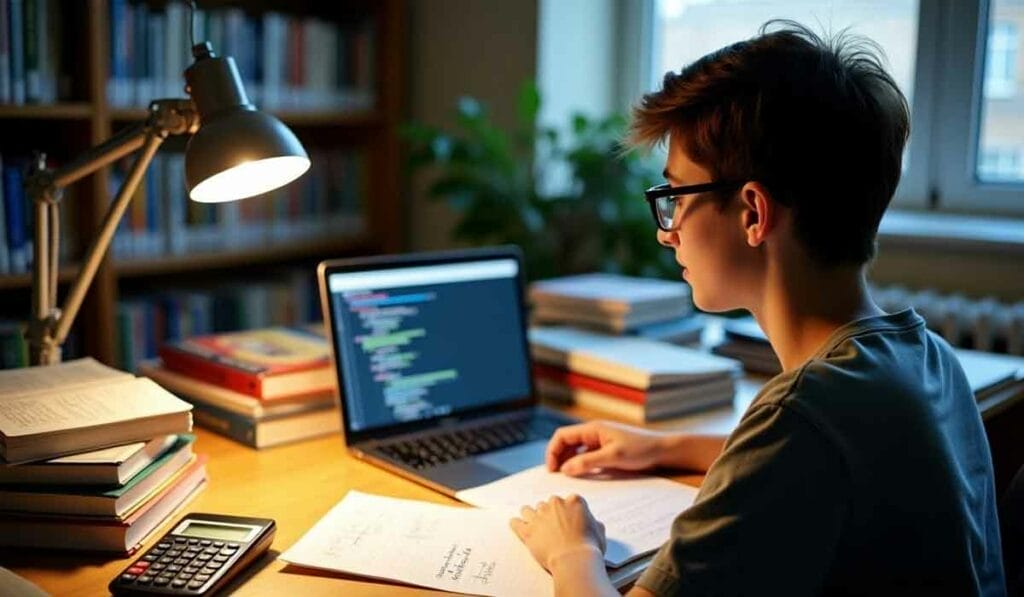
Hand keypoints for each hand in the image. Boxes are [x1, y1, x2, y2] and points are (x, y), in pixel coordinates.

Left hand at [510, 494, 605, 571]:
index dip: (567, 512)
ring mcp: (539, 516)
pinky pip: (516, 523)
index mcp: (574, 501)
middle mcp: (555, 504)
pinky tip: (516, 525)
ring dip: (531, 516)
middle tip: (552, 526)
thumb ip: (593, 522)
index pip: (568, 501)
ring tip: (532, 524)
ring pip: (529, 510)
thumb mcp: (599, 531)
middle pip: (547, 504)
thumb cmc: (589, 548)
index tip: (567, 519)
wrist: (574, 561)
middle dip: (549, 514)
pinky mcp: (527, 530)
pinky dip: (516, 524)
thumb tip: (592, 522)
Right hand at [546, 420, 667, 475]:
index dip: (552, 451)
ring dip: (568, 461)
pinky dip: (580, 463)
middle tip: (555, 476)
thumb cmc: (640, 450)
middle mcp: (594, 432)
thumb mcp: (613, 457)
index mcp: (592, 429)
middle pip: (566, 442)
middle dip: (558, 457)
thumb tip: (565, 469)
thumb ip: (588, 462)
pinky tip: (582, 474)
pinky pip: (586, 455)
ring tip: (566, 476)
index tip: (552, 470)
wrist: (662, 450)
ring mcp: (600, 440)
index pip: (562, 436)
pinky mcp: (606, 449)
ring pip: (576, 449)